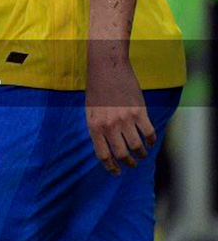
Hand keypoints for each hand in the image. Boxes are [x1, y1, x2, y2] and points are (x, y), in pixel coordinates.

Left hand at [85, 57, 155, 175]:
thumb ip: (96, 129)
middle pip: (122, 154)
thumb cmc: (96, 89)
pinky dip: (151, 141)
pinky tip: (149, 142)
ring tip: (141, 154)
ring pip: (137, 147)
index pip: (103, 155)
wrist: (107, 68)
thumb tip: (105, 148)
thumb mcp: (89, 111)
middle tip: (131, 164)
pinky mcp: (140, 112)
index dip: (110, 167)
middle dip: (128, 163)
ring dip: (141, 154)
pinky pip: (149, 133)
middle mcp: (109, 125)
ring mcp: (125, 119)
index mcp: (94, 126)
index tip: (116, 172)